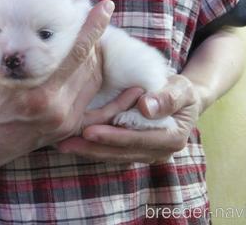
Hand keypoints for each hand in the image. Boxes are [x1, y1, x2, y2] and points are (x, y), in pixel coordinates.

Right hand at [0, 0, 115, 168]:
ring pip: (94, 79)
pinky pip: (97, 104)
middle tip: (91, 20)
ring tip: (88, 41)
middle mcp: (56, 108)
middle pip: (89, 64)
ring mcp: (65, 121)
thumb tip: (15, 17)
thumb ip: (4, 47)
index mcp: (36, 93)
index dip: (92, 28)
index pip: (75, 53)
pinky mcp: (69, 128)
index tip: (105, 7)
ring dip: (94, 57)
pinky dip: (102, 86)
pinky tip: (119, 81)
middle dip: (92, 39)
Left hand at [56, 75, 203, 163]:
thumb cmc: (181, 90)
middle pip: (121, 152)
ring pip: (113, 156)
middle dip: (92, 149)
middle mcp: (159, 152)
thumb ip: (167, 97)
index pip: (137, 139)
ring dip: (88, 152)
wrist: (182, 99)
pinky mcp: (135, 151)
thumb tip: (145, 107)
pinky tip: (73, 143)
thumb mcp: (180, 88)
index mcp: (172, 139)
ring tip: (63, 145)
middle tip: (66, 143)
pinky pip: (112, 152)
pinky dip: (93, 149)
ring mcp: (146, 154)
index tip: (89, 131)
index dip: (112, 137)